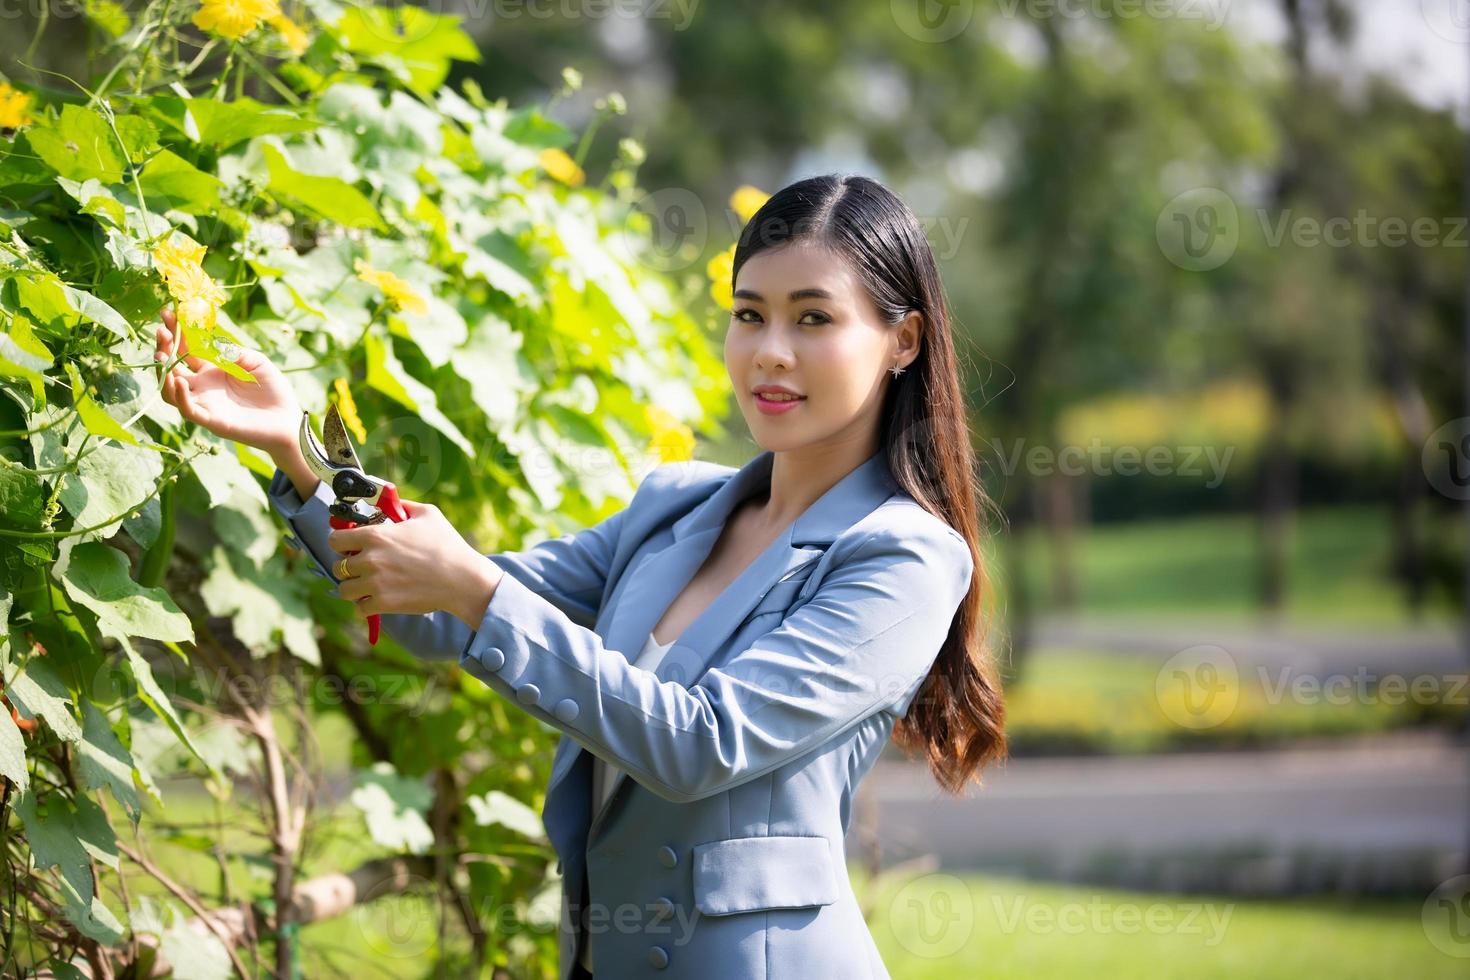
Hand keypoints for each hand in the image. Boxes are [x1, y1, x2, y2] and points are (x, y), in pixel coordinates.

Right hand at [155, 307, 301, 456]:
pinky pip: (187, 409)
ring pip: (170, 390)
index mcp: (212, 369)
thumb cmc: (273, 389)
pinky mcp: (211, 420)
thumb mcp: (255, 361)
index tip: (167, 313)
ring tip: (160, 354)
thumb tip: (209, 341)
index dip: (175, 332)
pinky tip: (177, 380)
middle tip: (161, 330)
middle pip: (172, 366)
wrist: (287, 420)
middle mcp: (202, 386)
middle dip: (163, 347)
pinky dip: (179, 395)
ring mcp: (204, 403)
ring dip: (162, 372)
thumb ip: (233, 351)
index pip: (186, 348)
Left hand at [327, 501, 503, 629]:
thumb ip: (403, 506)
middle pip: (338, 567)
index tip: (349, 546)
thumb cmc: (447, 545)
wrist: (462, 580)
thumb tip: (392, 502)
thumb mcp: (428, 514)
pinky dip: (366, 605)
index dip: (340, 542)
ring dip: (354, 588)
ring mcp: (375, 584)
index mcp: (375, 535)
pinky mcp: (383, 604)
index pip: (335, 539)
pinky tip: (378, 599)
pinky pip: (359, 609)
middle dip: (348, 567)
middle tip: (363, 567)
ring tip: (367, 586)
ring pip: (344, 590)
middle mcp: (370, 559)